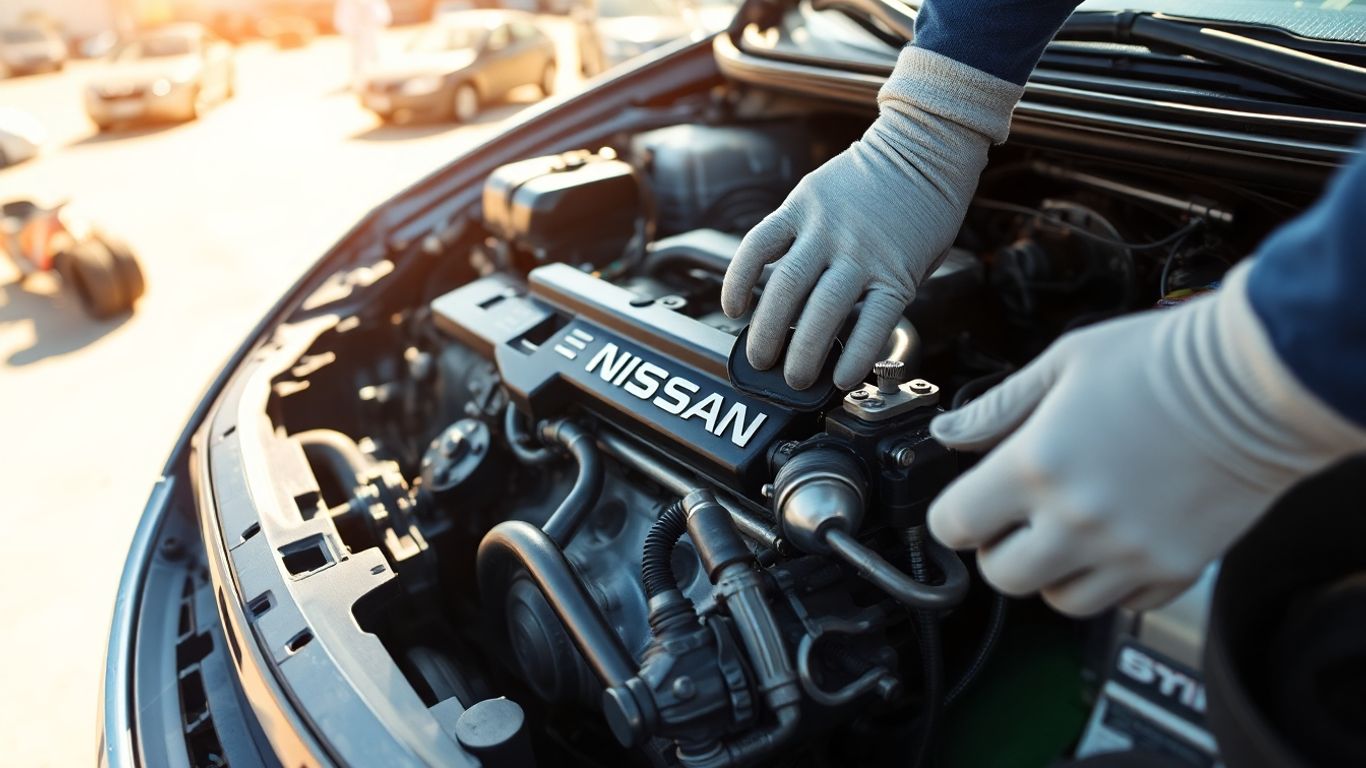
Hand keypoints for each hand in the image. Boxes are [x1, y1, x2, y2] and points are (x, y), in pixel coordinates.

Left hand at [721, 47, 1021, 389]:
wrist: (927, 146)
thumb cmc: (876, 177)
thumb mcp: (823, 191)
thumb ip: (806, 233)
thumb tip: (791, 292)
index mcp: (802, 207)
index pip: (755, 249)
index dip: (737, 284)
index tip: (733, 311)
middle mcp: (827, 231)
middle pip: (784, 290)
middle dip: (766, 334)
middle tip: (761, 360)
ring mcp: (862, 252)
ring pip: (822, 311)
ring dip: (804, 352)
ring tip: (796, 376)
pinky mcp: (897, 271)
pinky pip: (872, 321)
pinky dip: (855, 353)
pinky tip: (843, 375)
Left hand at [928, 262, 1365, 616]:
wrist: (1256, 381)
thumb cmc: (1162, 360)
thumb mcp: (1064, 363)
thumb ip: (998, 407)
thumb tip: (950, 433)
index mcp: (1037, 466)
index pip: (955, 524)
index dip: (954, 516)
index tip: (968, 504)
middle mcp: (1078, 520)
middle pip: (1003, 576)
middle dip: (1000, 549)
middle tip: (1019, 518)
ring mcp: (1129, 552)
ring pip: (1060, 602)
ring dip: (1054, 573)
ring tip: (1070, 530)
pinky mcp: (1176, 569)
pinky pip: (1124, 603)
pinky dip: (1112, 583)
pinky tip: (1119, 538)